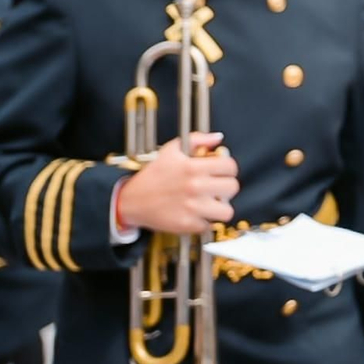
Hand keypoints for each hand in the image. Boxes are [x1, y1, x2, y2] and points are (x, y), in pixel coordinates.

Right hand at [117, 133, 238, 234]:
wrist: (130, 201)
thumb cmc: (152, 176)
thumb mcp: (171, 150)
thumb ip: (197, 139)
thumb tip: (217, 138)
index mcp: (193, 167)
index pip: (230, 166)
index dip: (228, 169)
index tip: (222, 172)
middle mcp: (195, 187)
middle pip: (233, 188)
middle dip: (226, 187)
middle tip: (217, 188)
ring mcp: (192, 207)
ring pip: (227, 211)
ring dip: (220, 207)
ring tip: (210, 203)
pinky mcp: (186, 224)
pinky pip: (209, 225)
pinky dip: (204, 221)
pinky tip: (195, 214)